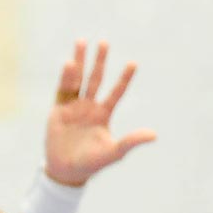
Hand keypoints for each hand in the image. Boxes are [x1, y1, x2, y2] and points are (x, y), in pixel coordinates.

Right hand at [43, 40, 156, 187]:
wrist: (66, 171)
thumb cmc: (91, 164)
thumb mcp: (114, 152)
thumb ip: (131, 141)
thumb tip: (154, 135)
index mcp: (103, 114)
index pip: (116, 92)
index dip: (124, 79)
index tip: (133, 63)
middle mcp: (89, 106)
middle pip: (95, 79)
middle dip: (99, 61)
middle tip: (104, 42)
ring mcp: (73, 107)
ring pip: (77, 80)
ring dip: (80, 61)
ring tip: (81, 42)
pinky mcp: (58, 110)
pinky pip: (62, 90)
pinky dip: (66, 77)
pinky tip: (69, 63)